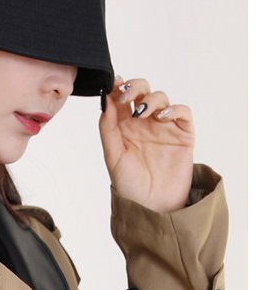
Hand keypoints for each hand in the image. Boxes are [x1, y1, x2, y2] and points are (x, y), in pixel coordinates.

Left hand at [100, 74, 195, 212]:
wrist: (151, 205)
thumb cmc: (129, 184)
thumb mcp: (113, 155)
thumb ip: (108, 128)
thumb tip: (106, 100)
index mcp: (125, 126)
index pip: (123, 98)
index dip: (119, 86)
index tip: (113, 84)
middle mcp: (145, 123)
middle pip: (143, 91)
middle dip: (135, 86)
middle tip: (127, 95)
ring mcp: (164, 127)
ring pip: (161, 98)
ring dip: (151, 99)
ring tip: (142, 112)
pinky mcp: (183, 134)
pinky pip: (182, 112)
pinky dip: (173, 109)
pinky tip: (162, 117)